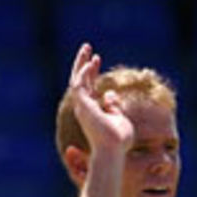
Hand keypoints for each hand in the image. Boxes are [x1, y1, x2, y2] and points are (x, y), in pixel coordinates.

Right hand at [66, 43, 133, 158]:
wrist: (113, 150)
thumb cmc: (118, 140)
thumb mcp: (119, 118)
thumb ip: (114, 106)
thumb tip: (111, 93)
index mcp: (91, 109)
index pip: (88, 86)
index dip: (91, 71)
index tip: (97, 59)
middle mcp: (84, 106)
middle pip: (79, 79)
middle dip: (83, 62)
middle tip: (88, 47)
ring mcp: (82, 106)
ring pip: (77, 79)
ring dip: (81, 63)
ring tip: (88, 48)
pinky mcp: (82, 105)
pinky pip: (79, 85)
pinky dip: (83, 73)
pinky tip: (90, 63)